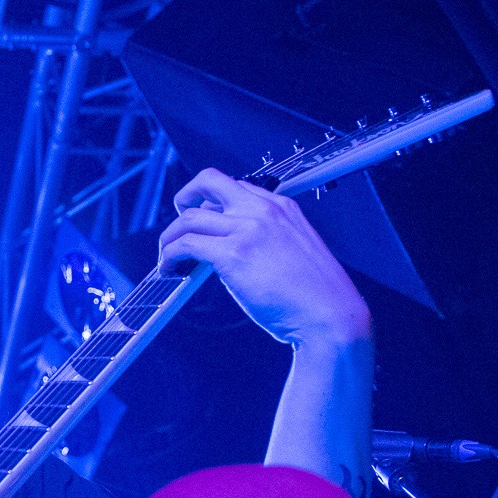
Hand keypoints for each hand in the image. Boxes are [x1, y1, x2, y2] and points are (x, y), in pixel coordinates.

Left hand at [158, 168, 370, 348]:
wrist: (332, 315)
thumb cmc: (317, 295)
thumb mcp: (297, 251)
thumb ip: (269, 240)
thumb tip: (236, 249)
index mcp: (282, 207)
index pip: (236, 186)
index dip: (213, 202)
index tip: (203, 221)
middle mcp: (263, 211)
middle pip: (209, 181)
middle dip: (185, 196)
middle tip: (177, 223)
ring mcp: (248, 229)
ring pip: (189, 217)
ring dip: (169, 237)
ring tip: (166, 257)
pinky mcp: (233, 254)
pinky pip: (186, 245)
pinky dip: (169, 256)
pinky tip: (169, 270)